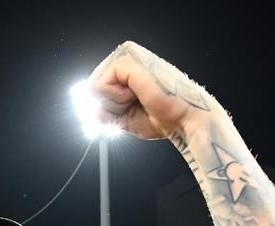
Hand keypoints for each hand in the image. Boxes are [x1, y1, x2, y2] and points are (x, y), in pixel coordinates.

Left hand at [87, 41, 213, 140]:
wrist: (183, 119)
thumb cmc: (162, 119)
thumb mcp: (126, 119)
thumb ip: (106, 113)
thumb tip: (91, 111)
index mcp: (129, 71)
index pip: (98, 85)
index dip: (104, 105)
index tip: (129, 111)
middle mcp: (128, 60)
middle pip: (93, 87)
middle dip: (109, 106)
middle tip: (136, 105)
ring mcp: (127, 58)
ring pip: (95, 86)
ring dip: (113, 103)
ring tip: (138, 100)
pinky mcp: (126, 61)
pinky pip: (99, 85)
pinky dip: (115, 99)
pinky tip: (135, 95)